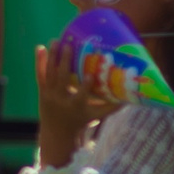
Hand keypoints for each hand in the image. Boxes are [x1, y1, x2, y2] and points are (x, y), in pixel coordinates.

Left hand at [34, 42, 121, 166]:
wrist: (57, 133)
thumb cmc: (81, 122)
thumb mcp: (97, 116)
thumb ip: (113, 106)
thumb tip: (133, 96)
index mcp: (75, 106)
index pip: (81, 95)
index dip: (86, 86)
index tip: (91, 75)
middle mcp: (61, 99)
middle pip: (61, 79)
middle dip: (64, 62)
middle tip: (68, 46)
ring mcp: (50, 94)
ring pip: (50, 73)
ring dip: (52, 57)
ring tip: (56, 40)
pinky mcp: (42, 91)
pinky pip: (40, 74)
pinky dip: (40, 61)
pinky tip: (41, 48)